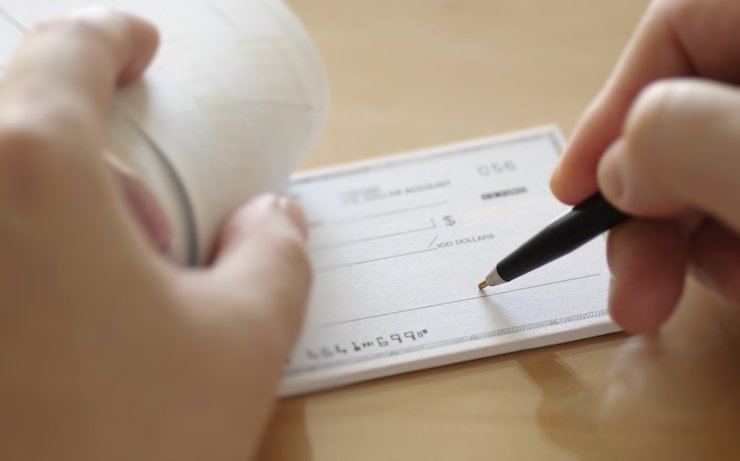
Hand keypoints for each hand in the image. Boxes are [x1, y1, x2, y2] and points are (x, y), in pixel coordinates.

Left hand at [0, 9, 310, 460]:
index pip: (67, 48)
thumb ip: (278, 258)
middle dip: (69, 120)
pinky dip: (14, 235)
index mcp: (30, 168)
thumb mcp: (242, 345)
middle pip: (5, 105)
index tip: (141, 46)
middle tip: (124, 179)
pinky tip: (48, 300)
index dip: (113, 35)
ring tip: (92, 256)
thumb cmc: (126, 450)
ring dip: (34, 183)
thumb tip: (277, 217)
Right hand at [550, 0, 739, 332]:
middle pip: (691, 117)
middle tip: (636, 289)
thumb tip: (617, 173)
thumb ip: (683, 143)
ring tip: (715, 297)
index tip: (571, 191)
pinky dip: (734, 249)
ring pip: (717, 171)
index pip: (678, 26)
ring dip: (692, 244)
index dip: (613, 110)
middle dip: (651, 210)